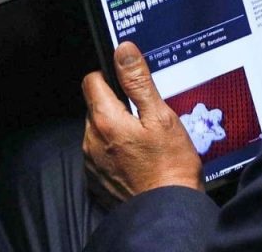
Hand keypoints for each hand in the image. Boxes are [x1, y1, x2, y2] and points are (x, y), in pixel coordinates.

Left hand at [82, 42, 203, 203]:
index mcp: (105, 120)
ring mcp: (91, 162)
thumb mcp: (161, 116)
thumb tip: (123, 51)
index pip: (92, 81)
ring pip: (98, 131)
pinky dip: (115, 151)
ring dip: (115, 129)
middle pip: (95, 106)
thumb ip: (139, 81)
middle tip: (145, 116)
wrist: (166, 210)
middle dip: (116, 105)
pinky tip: (138, 158)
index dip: (110, 76)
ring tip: (145, 140)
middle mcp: (91, 140)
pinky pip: (100, 154)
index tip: (129, 83)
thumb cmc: (170, 166)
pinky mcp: (96, 180)